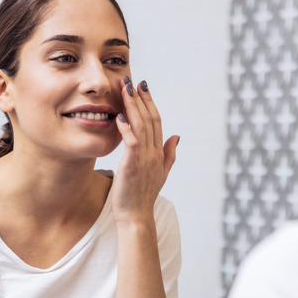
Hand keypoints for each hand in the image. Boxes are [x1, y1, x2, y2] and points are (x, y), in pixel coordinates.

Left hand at [112, 76, 179, 222]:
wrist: (136, 216)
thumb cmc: (143, 195)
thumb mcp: (160, 172)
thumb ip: (169, 153)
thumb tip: (177, 136)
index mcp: (158, 152)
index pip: (156, 121)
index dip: (150, 102)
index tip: (144, 87)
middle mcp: (153, 153)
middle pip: (150, 119)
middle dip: (141, 98)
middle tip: (134, 80)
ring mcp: (144, 159)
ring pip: (141, 126)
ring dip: (132, 106)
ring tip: (125, 89)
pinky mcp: (132, 166)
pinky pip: (132, 142)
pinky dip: (126, 128)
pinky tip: (119, 116)